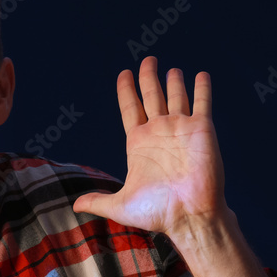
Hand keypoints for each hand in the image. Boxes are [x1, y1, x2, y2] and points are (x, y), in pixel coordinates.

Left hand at [71, 56, 226, 238]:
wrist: (189, 216)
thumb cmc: (157, 212)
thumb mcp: (120, 205)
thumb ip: (97, 201)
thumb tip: (74, 206)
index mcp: (139, 143)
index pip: (130, 108)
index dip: (126, 90)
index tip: (123, 74)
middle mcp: (159, 131)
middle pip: (151, 96)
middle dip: (148, 77)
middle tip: (148, 60)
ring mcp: (181, 129)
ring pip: (176, 96)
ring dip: (174, 81)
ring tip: (171, 68)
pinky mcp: (202, 129)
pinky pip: (202, 102)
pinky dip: (201, 88)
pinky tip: (200, 75)